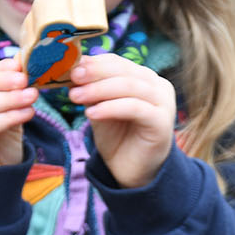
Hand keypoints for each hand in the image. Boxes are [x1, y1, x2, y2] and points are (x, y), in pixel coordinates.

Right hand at [0, 59, 35, 167]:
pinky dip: (8, 117)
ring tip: (32, 95)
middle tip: (26, 77)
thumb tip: (23, 63)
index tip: (22, 63)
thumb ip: (13, 95)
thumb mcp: (9, 117)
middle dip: (3, 81)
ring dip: (9, 99)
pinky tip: (27, 113)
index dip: (0, 69)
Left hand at [68, 53, 175, 187]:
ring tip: (75, 96)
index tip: (70, 67)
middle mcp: (158, 86)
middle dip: (95, 73)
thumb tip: (75, 68)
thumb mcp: (100, 108)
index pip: (118, 62)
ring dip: (99, 90)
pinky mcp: (162, 122)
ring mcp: (164, 103)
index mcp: (144, 78)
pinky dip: (110, 108)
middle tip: (73, 77)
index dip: (94, 63)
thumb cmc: (118, 138)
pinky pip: (134, 108)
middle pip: (124, 71)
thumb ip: (92, 90)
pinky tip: (91, 113)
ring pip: (129, 87)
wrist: (131, 171)